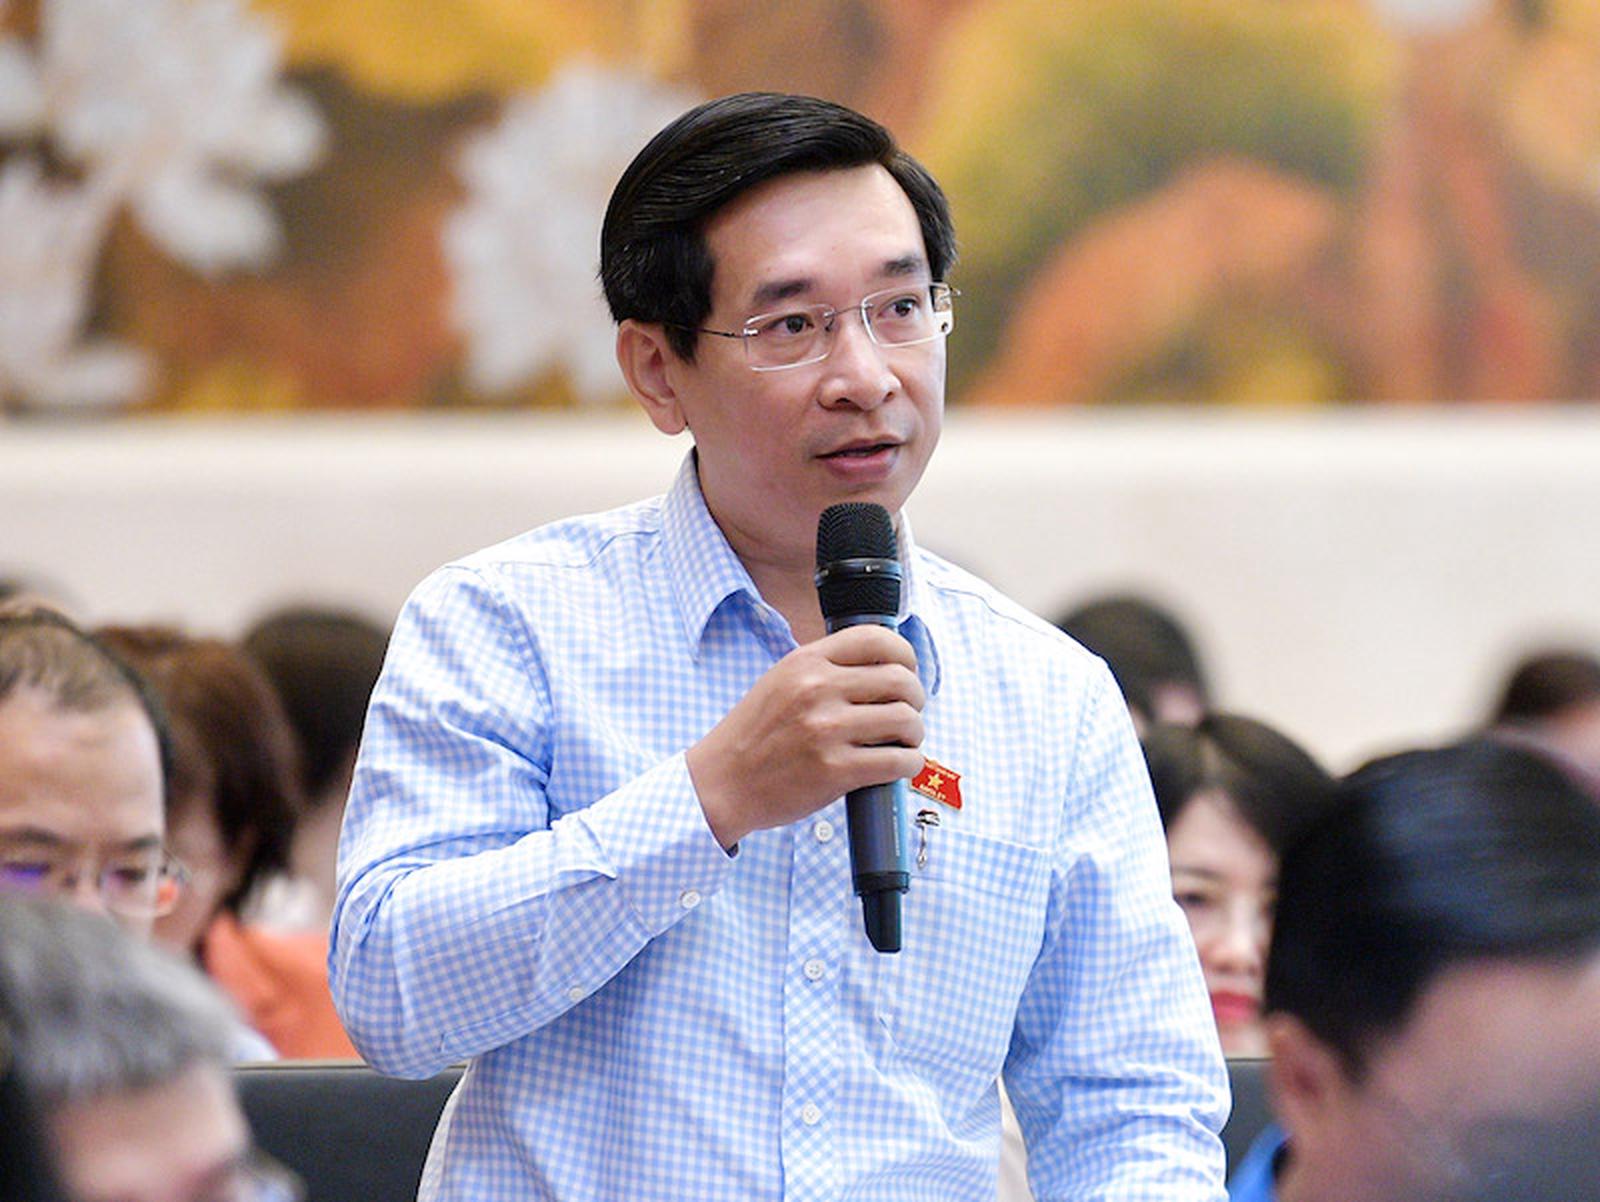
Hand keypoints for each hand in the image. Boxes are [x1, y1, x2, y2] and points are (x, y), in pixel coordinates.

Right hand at [687, 624, 924, 848]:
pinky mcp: (835, 770)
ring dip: (914, 734)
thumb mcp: (781, 681)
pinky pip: (898, 762)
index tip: (908, 672)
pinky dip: (909, 764)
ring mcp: (826, 730)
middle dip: (916, 698)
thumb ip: (823, 668)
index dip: (905, 655)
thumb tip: (880, 665)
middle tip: (908, 714)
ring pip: (906, 721)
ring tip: (903, 742)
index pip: (876, 639)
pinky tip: (899, 766)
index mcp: (806, 662)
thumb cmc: (754, 736)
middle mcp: (817, 690)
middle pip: (901, 680)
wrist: (721, 783)